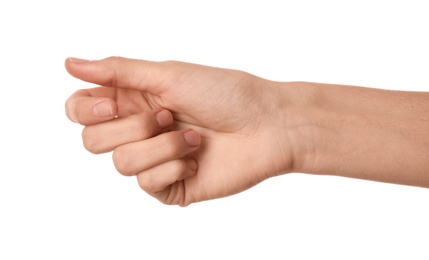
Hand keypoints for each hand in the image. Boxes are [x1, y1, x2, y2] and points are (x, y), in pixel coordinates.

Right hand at [65, 57, 295, 205]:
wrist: (267, 126)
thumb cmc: (226, 94)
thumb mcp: (169, 75)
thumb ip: (118, 71)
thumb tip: (70, 63)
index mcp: (134, 100)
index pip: (81, 110)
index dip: (87, 111)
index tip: (113, 105)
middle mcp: (139, 131)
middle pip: (93, 141)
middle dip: (132, 127)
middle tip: (169, 116)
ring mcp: (154, 161)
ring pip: (121, 164)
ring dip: (162, 146)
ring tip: (194, 137)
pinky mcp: (170, 186)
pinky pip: (147, 184)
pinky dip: (174, 166)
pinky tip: (197, 159)